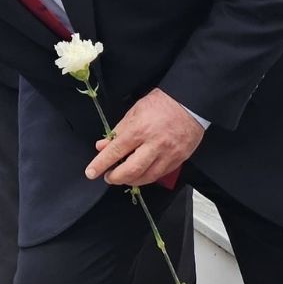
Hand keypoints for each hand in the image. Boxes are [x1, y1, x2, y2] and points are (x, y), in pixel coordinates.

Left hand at [81, 86, 207, 189]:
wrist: (191, 102)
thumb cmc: (162, 104)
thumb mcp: (135, 111)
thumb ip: (118, 131)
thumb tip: (102, 147)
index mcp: (140, 130)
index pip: (115, 152)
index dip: (100, 164)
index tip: (91, 172)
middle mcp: (155, 144)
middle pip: (131, 171)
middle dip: (115, 178)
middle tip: (108, 176)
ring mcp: (169, 153)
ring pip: (146, 177)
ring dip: (131, 181)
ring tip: (123, 176)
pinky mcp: (179, 158)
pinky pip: (160, 174)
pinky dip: (147, 177)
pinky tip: (140, 174)